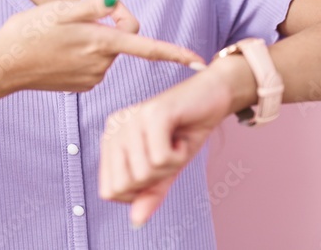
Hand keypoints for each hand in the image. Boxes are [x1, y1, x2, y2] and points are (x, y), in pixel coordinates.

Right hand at [0, 0, 205, 95]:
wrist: (1, 67)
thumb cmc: (27, 33)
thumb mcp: (58, 10)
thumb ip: (92, 7)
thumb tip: (114, 1)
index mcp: (100, 44)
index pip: (148, 48)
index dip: (176, 54)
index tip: (200, 61)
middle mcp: (101, 64)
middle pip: (124, 37)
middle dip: (113, 16)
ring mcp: (91, 77)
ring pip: (108, 48)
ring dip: (96, 32)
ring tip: (65, 25)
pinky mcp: (82, 84)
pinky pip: (96, 60)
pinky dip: (87, 47)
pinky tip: (61, 43)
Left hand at [98, 57, 247, 227]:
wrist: (211, 98)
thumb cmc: (184, 132)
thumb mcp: (166, 170)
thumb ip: (149, 194)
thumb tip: (136, 221)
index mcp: (110, 140)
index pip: (109, 191)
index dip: (137, 192)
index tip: (155, 169)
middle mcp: (115, 128)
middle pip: (124, 185)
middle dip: (153, 180)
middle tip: (166, 155)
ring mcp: (132, 118)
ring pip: (144, 173)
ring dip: (169, 166)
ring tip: (174, 142)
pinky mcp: (152, 113)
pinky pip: (161, 158)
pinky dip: (178, 155)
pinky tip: (180, 136)